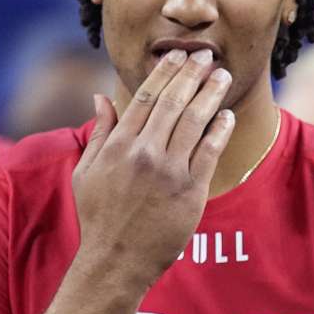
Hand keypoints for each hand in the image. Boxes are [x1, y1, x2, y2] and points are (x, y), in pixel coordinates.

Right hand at [72, 49, 234, 292]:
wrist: (116, 259)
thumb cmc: (99, 217)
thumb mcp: (86, 172)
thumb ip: (98, 132)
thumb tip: (99, 97)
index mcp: (118, 144)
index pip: (147, 96)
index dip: (166, 71)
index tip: (179, 54)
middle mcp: (144, 153)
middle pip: (174, 102)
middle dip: (192, 74)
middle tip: (208, 55)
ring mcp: (169, 171)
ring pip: (194, 122)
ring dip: (210, 95)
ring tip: (223, 76)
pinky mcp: (191, 191)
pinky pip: (209, 153)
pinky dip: (220, 130)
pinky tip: (227, 115)